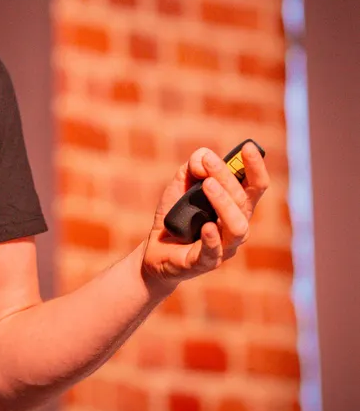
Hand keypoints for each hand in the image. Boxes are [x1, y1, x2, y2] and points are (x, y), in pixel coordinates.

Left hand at [140, 142, 268, 295]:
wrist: (156, 248)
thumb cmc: (177, 215)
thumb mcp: (181, 185)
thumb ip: (193, 167)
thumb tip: (203, 158)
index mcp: (236, 207)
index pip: (255, 186)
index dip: (255, 168)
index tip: (249, 147)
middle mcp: (236, 226)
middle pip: (243, 202)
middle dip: (227, 178)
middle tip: (208, 161)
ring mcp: (223, 247)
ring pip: (238, 227)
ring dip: (224, 203)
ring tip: (208, 184)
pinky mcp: (203, 262)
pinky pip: (213, 252)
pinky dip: (212, 238)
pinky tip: (206, 226)